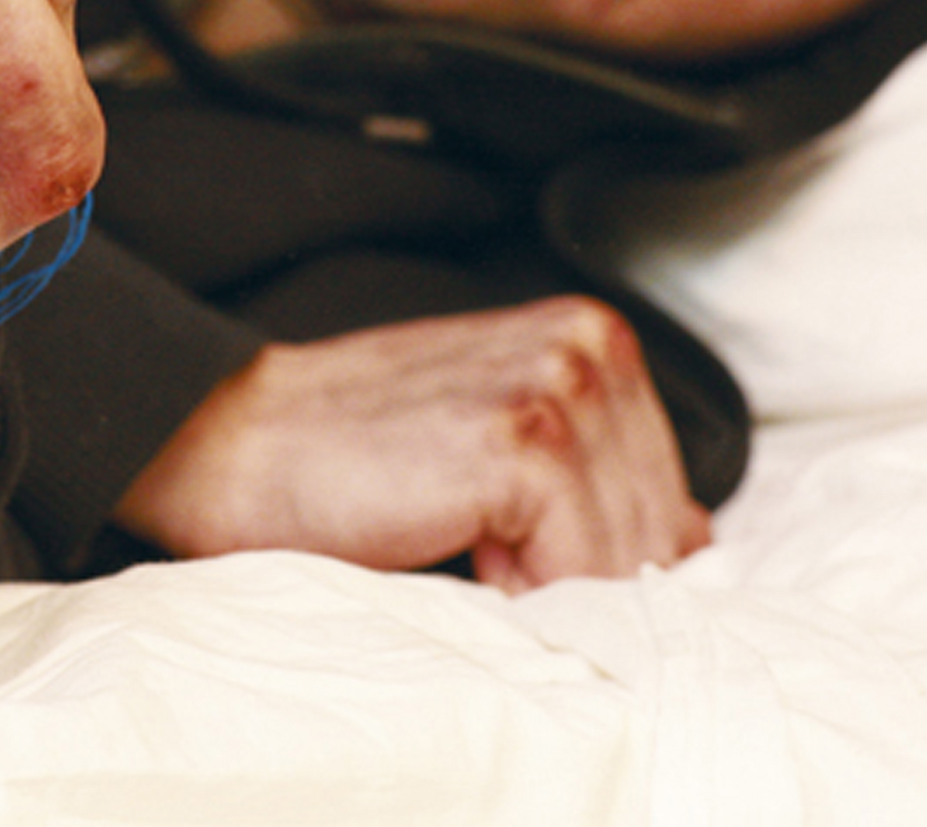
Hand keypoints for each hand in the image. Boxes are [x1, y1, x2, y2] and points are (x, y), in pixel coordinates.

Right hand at [114, 295, 711, 590]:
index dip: (609, 554)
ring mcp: (559, 387)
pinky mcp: (524, 441)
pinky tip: (458, 551)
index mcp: (592, 335)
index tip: (527, 558)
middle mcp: (589, 345)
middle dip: (587, 574)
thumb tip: (693, 548)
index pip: (672, 497)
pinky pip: (581, 567)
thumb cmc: (352, 458)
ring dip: (550, 584)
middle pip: (662, 529)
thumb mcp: (496, 442)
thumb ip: (595, 475)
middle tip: (482, 555)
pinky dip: (525, 591)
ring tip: (465, 547)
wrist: (233, 446)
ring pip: (628, 555)